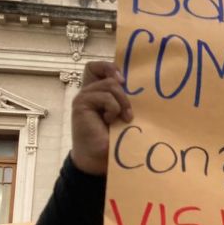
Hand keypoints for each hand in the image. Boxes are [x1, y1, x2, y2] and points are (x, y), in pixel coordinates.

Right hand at [70, 61, 132, 175]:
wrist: (99, 158)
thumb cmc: (114, 138)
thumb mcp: (123, 114)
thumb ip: (124, 98)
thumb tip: (142, 85)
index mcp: (98, 92)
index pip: (98, 67)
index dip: (110, 67)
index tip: (124, 80)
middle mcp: (90, 91)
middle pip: (107, 73)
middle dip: (123, 89)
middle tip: (129, 108)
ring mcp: (84, 97)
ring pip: (110, 85)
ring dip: (122, 102)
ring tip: (123, 118)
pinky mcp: (81, 104)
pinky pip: (105, 97)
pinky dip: (113, 109)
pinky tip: (110, 121)